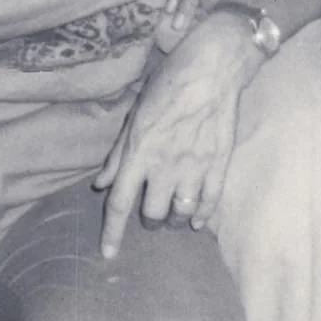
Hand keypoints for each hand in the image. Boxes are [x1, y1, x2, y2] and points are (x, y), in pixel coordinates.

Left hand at [94, 11, 260, 257]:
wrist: (212, 67)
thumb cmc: (168, 84)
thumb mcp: (135, 115)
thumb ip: (118, 154)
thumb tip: (101, 183)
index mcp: (138, 152)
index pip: (119, 203)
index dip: (112, 233)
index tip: (109, 253)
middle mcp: (164, 165)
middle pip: (150, 213)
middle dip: (147, 221)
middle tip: (149, 215)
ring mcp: (194, 166)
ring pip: (179, 213)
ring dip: (172, 220)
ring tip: (171, 216)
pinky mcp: (219, 163)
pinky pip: (209, 202)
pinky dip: (201, 216)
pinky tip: (196, 219)